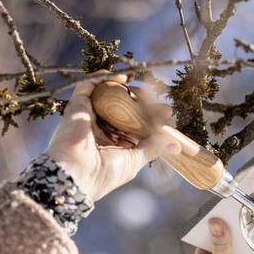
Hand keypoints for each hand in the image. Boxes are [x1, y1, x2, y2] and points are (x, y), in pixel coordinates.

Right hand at [44, 74, 180, 201]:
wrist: (77, 175)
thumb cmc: (104, 173)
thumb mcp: (134, 160)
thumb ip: (153, 148)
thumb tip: (177, 145)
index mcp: (111, 144)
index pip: (134, 125)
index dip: (151, 117)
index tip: (167, 113)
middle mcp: (99, 129)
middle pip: (122, 108)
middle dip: (141, 102)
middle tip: (158, 100)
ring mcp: (87, 117)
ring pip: (107, 96)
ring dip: (125, 89)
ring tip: (144, 90)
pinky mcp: (76, 107)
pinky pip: (87, 86)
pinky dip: (102, 79)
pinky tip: (121, 77)